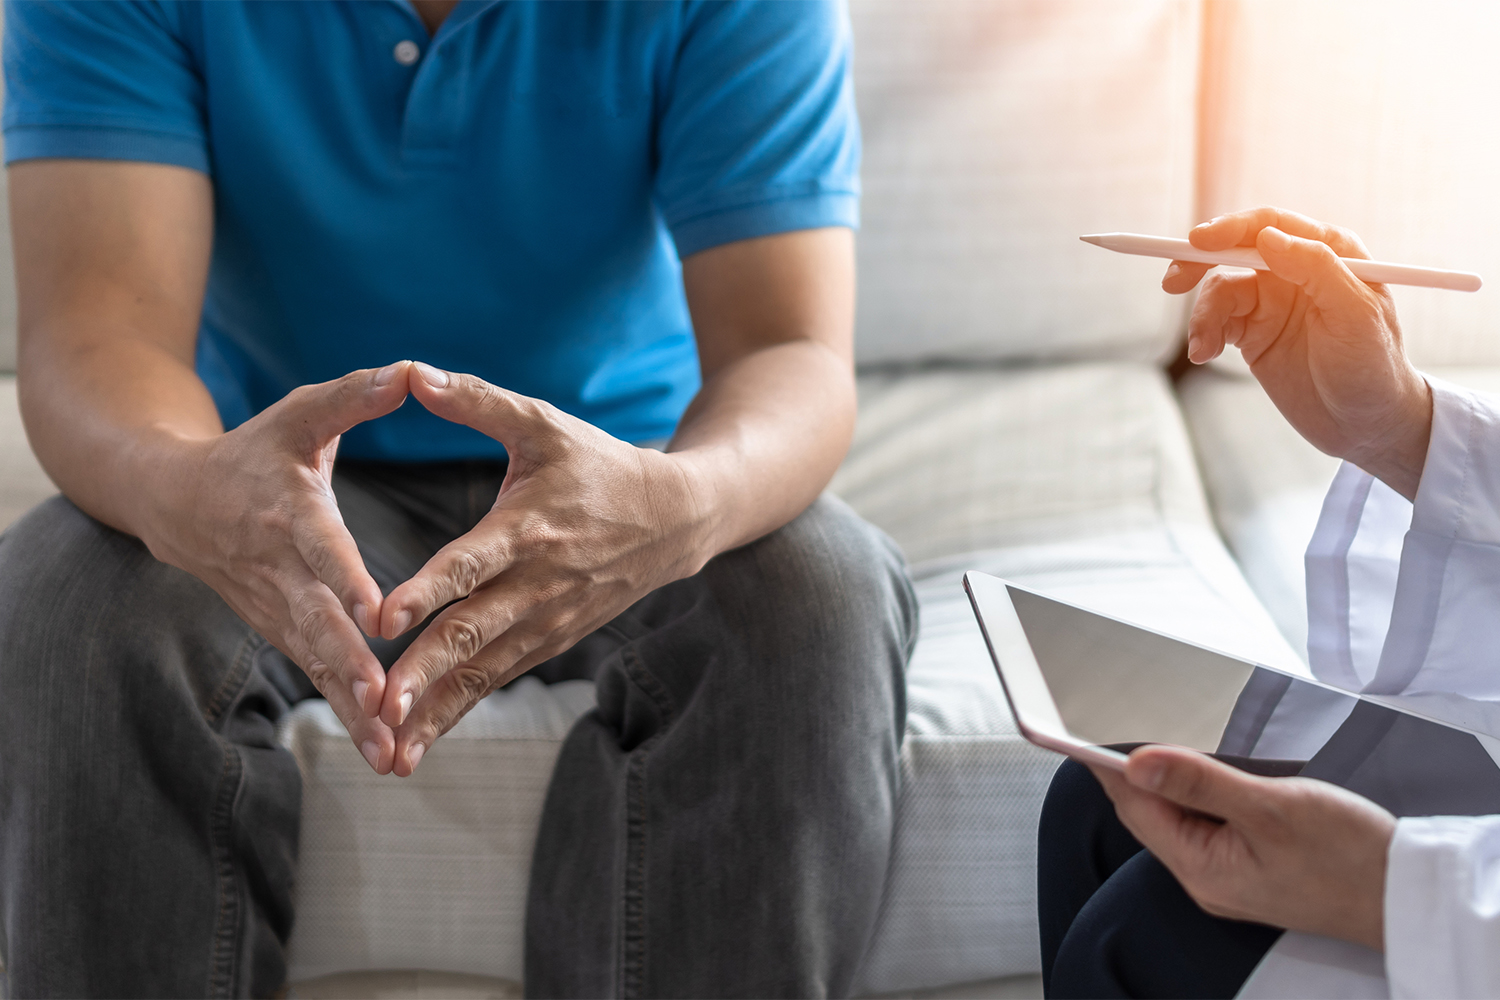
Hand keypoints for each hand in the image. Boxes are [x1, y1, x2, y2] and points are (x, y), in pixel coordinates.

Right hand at [139, 362, 413, 771]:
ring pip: (318, 663)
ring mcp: (277, 609)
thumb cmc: (256, 452)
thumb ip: (354, 396)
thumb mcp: (300, 415)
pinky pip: (318, 677)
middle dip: (348, 664)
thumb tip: (410, 371)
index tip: (375, 611)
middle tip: (382, 700)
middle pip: (316, 622)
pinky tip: (383, 754)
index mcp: (288, 513)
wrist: (179, 504)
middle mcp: (280, 570)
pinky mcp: (284, 633)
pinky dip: (346, 716)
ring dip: (350, 708)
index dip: (345, 578)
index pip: (320, 548)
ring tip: (389, 750)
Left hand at [375, 363, 712, 775]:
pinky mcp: (552, 641)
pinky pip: (498, 681)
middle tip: (379, 705)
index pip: (471, 563)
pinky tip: (418, 743)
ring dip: (437, 710)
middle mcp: (537, 582)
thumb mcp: (543, 423)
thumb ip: (477, 401)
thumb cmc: (598, 465)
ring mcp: (547, 619)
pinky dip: (459, 712)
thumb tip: (410, 373)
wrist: (676, 520)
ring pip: (484, 671)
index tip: (382, 620)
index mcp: (528, 527)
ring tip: (390, 749)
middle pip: (474, 633)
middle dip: (424, 673)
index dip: (428, 591)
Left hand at [1089, 745, 1396, 951]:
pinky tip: (1213, 771)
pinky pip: (1209, 824)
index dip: (1110, 767)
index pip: (1135, 808)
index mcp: (1201, 868)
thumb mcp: (1269, 808)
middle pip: (1152, 813)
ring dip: (1175, 779)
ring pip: (1180, 816)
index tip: (1088, 730)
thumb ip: (1199, 782)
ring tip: (1171, 738)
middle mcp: (1206, 877)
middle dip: (1140, 769)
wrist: (1407, 893)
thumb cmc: (1350, 857)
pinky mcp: (1251, 866)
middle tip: (1128, 719)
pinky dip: (1202, 794)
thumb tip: (1138, 762)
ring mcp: (1228, 874)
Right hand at [1163, 207, 1431, 498]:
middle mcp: (1297, 269)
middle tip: (1173, 282)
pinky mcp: (1252, 332)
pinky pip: (1216, 320)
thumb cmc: (1373, 368)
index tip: (1198, 243)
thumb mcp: (1355, 316)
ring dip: (1203, 315)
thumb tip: (1268, 237)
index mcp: (1330, 254)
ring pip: (1220, 288)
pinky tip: (1203, 356)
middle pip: (1235, 248)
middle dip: (1199, 261)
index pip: (1272, 226)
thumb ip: (1316, 268)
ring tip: (1203, 349)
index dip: (1232, 229)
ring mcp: (1272, 301)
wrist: (1363, 426)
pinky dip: (1203, 334)